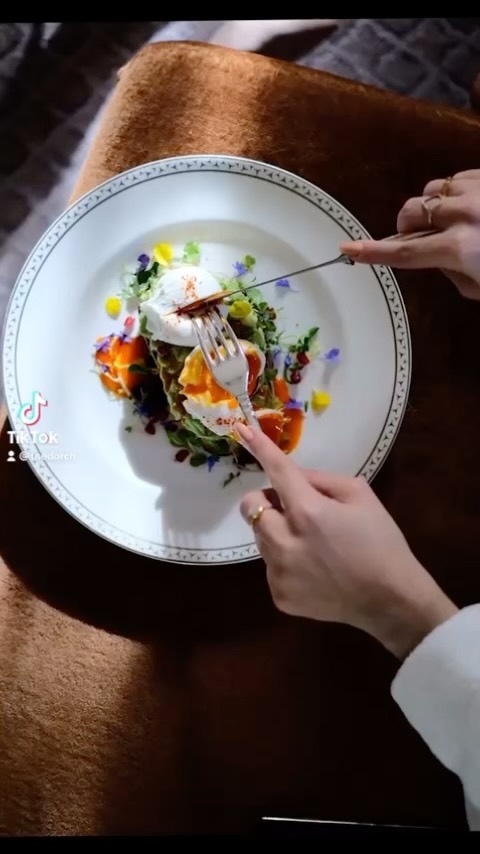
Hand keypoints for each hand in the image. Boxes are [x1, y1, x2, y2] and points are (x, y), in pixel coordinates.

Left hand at [237, 423, 457, 658]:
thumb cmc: (381, 542)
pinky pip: (271, 567)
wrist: (391, 600)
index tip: (242, 430)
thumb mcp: (360, 496)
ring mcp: (279, 572)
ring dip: (278, 532)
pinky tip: (315, 570)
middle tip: (297, 509)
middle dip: (268, 501)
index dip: (258, 448)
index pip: (276, 471)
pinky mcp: (280, 595)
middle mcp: (285, 542)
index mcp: (308, 512)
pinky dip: (286, 562)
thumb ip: (320, 480)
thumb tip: (292, 477)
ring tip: (314, 545)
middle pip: (251, 507)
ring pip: (261, 538)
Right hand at [339, 169, 479, 299]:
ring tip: (452, 220)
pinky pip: (456, 178)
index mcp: (460, 248)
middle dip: (408, 226)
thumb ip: (451, 270)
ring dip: (432, 207)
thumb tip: (434, 254)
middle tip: (425, 239)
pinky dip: (455, 193)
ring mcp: (477, 190)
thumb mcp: (479, 286)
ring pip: (432, 190)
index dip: (373, 252)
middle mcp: (464, 213)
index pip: (405, 253)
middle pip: (411, 212)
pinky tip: (471, 206)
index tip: (348, 249)